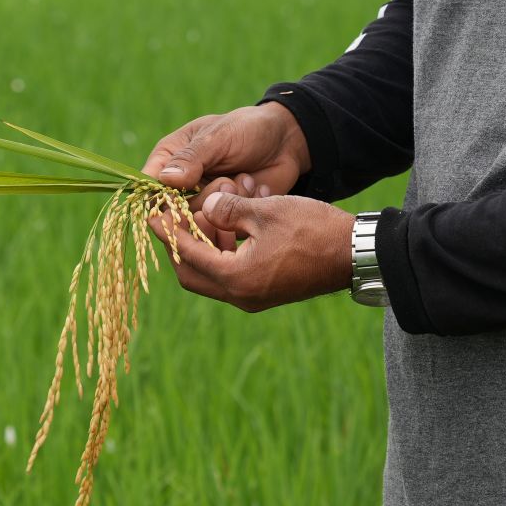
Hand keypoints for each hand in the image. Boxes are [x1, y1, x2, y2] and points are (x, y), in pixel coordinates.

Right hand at [140, 103, 311, 250]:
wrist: (285, 142)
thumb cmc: (247, 129)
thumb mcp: (218, 137)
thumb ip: (192, 158)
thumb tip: (165, 180)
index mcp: (169, 159)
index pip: (149, 187)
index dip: (161, 199)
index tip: (181, 201)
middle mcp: (181, 186)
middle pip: (174, 213)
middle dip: (204, 200)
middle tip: (228, 181)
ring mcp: (203, 203)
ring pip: (199, 224)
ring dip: (226, 204)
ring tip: (245, 180)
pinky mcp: (225, 218)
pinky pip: (224, 231)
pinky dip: (242, 213)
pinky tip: (256, 191)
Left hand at [145, 190, 353, 312]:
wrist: (355, 254)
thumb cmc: (313, 229)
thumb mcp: (265, 210)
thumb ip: (227, 209)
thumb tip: (205, 206)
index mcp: (236, 277)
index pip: (186, 255)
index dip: (166, 232)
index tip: (150, 213)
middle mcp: (241, 296)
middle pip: (191, 275)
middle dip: (179, 246)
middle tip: (174, 217)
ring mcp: (254, 298)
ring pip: (211, 277)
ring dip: (202, 249)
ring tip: (209, 217)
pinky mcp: (266, 293)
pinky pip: (230, 278)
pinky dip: (221, 256)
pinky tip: (230, 229)